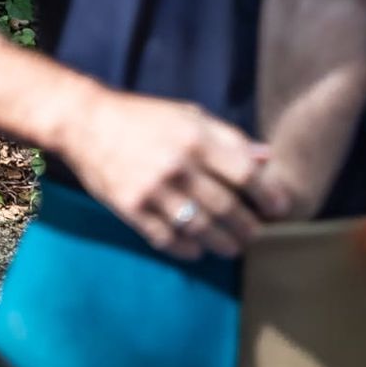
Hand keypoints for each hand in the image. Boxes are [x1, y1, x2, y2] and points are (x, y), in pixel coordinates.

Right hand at [57, 88, 289, 258]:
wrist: (86, 123)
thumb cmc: (144, 118)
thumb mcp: (189, 115)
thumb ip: (228, 137)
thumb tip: (266, 157)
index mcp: (196, 139)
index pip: (245, 174)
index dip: (267, 195)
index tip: (279, 208)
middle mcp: (177, 166)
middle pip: (226, 207)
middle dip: (247, 227)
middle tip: (255, 234)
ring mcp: (153, 190)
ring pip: (200, 228)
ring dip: (222, 243)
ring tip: (232, 247)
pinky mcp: (131, 208)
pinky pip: (166, 239)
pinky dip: (186, 250)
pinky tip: (196, 250)